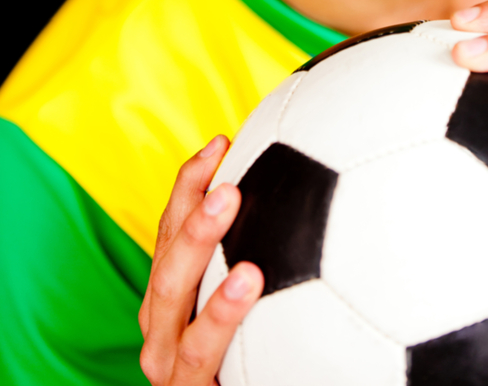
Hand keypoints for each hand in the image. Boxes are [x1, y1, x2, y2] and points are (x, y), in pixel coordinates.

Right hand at [139, 135, 263, 384]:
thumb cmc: (255, 358)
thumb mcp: (244, 306)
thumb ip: (259, 253)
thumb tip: (311, 177)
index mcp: (169, 296)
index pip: (169, 227)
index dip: (188, 182)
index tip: (220, 140)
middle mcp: (160, 326)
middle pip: (168, 258)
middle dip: (191, 213)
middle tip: (226, 173)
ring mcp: (168, 365)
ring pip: (176, 302)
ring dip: (202, 250)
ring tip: (233, 210)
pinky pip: (203, 357)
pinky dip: (222, 317)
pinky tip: (251, 282)